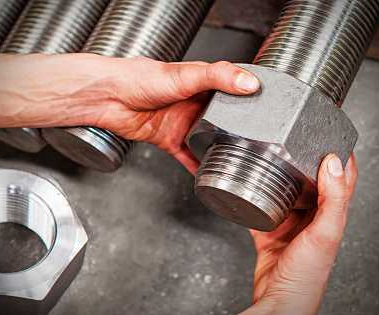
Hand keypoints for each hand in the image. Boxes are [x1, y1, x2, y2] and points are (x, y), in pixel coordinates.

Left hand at [0, 53, 258, 172]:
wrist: (108, 99)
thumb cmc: (138, 79)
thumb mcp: (183, 75)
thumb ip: (217, 77)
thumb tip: (249, 83)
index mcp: (201, 83)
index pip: (233, 89)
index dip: (250, 98)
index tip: (270, 109)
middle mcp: (194, 103)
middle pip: (223, 118)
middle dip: (239, 129)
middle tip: (260, 141)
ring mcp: (182, 122)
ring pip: (207, 139)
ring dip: (220, 149)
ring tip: (240, 160)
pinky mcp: (169, 139)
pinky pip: (187, 156)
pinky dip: (197, 166)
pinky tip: (208, 175)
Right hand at [203, 154, 357, 314]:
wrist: (280, 299)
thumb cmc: (307, 273)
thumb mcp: (325, 232)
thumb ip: (333, 198)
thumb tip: (334, 163)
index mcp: (331, 215)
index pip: (342, 178)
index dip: (340, 155)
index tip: (330, 134)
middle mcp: (312, 218)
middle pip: (310, 182)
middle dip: (303, 161)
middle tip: (293, 142)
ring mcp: (290, 225)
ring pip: (285, 193)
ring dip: (278, 177)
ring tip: (269, 158)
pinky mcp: (270, 232)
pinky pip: (261, 209)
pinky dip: (255, 198)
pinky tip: (247, 188)